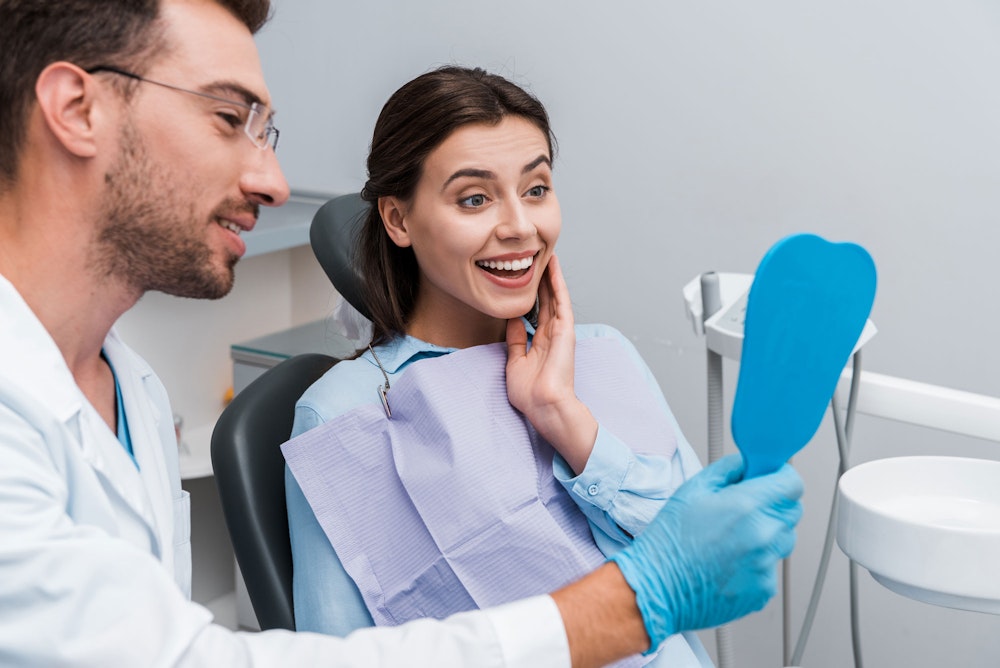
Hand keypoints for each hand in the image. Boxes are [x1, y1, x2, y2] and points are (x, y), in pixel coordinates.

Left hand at [505, 255, 596, 472]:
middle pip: (546, 300)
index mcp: (541, 343)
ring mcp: (560, 331)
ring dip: (551, 276)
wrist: (544, 405)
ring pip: (554, 296)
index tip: (526, 277)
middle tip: (536, 257)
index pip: (536, 312)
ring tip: (547, 254)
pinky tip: (554, 267)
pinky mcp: (566, 330)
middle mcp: (552, 334)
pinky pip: (561, 301)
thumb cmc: (530, 393)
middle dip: (541, 280)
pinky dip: (558, 283)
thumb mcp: (515, 361)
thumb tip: (510, 320)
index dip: (533, 294)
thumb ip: (515, 340)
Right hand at [610, 454, 802, 648]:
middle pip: (792, 511)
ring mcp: (765, 566)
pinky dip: (756, 562)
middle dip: (773, 504)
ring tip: (732, 539)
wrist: (658, 587)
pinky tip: (729, 561)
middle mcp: (762, 536)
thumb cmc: (669, 541)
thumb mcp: (693, 489)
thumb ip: (729, 469)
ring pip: (783, 540)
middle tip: (744, 508)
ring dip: (766, 534)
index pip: (792, 483)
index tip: (770, 479)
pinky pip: (771, 567)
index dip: (781, 477)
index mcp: (746, 506)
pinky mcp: (763, 590)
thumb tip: (750, 463)